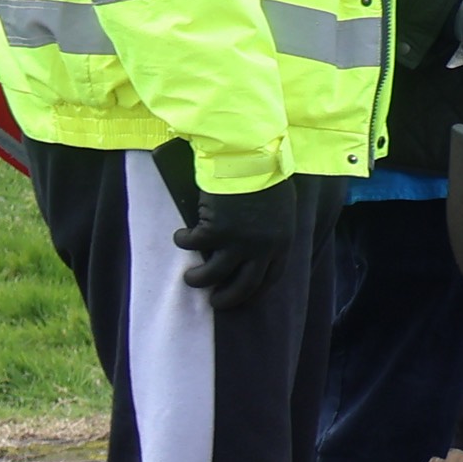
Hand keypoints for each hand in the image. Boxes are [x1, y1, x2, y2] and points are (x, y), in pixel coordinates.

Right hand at [172, 179, 295, 311]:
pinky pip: (193, 244)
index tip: (244, 297)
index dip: (256, 292)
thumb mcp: (279, 209)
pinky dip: (183, 242)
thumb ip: (270, 230)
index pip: (272, 278)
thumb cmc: (266, 175)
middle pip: (245, 286)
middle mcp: (263, 248)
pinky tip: (179, 238)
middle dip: (228, 299)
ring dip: (199, 280)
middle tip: (214, 303)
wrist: (250, 158)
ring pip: (214, 274)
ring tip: (190, 280)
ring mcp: (239, 242)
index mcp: (282, 242)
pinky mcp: (215, 230)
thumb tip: (255, 245)